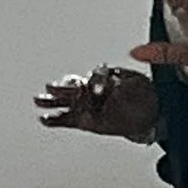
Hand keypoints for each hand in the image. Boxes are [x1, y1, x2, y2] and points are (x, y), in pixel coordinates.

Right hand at [37, 66, 158, 141]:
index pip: (97, 76)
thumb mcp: (142, 84)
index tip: (98, 91)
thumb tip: (127, 67)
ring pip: (66, 102)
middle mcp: (93, 89)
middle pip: (75, 86)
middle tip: (51, 88)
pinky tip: (43, 119)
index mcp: (106, 77)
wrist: (149, 114)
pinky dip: (55, 120)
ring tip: (37, 99)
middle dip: (63, 88)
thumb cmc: (145, 94)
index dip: (96, 82)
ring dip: (51, 100)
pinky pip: (67, 120)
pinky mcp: (85, 121)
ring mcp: (87, 105)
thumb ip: (130, 81)